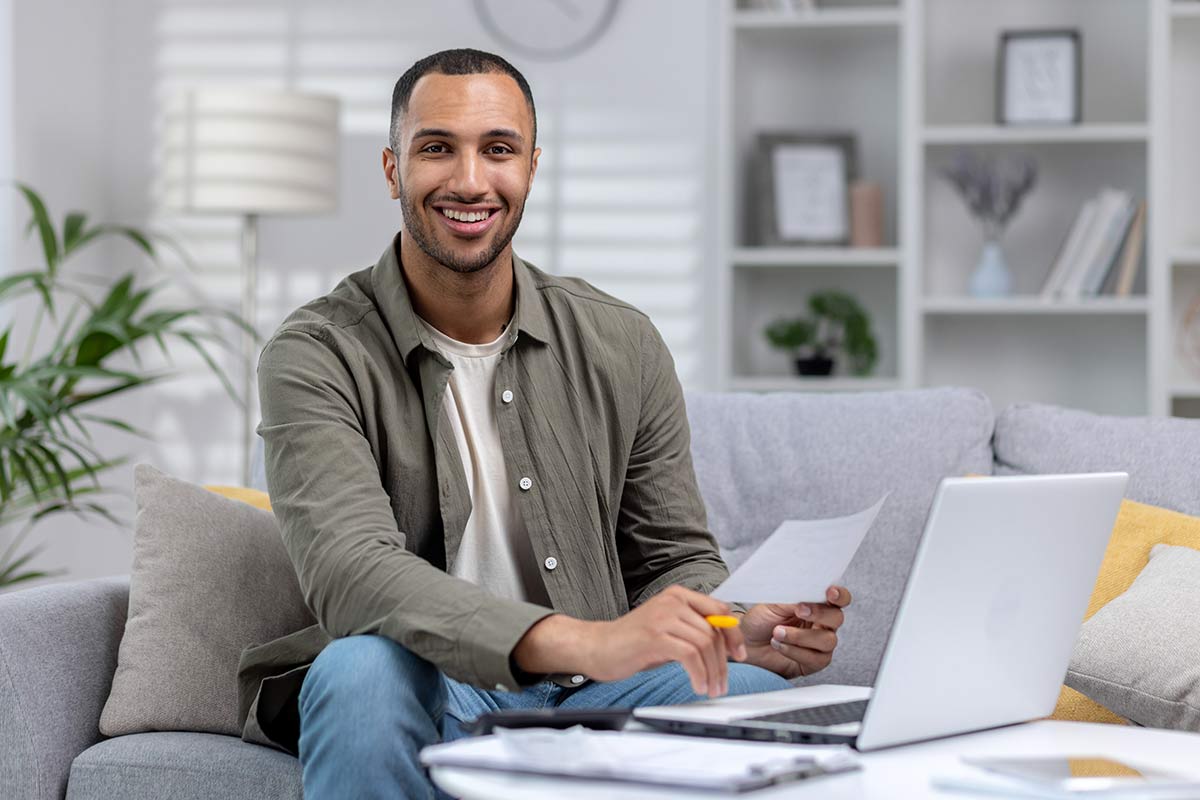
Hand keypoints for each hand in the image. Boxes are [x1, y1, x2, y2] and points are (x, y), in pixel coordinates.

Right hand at [588, 585, 746, 697]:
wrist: (597, 647)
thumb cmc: (631, 642)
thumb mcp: (667, 630)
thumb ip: (692, 631)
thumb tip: (723, 647)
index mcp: (678, 595)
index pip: (719, 611)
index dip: (733, 635)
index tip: (739, 656)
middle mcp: (673, 601)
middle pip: (714, 631)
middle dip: (723, 662)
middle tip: (722, 683)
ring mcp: (663, 616)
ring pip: (705, 644)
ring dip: (713, 671)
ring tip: (710, 688)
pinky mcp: (655, 635)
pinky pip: (690, 655)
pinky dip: (699, 674)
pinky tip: (698, 685)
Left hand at [739, 586, 850, 679]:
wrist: (746, 643)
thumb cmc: (761, 620)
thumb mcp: (774, 603)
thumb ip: (794, 598)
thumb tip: (808, 594)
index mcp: (817, 604)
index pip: (838, 598)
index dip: (839, 595)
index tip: (829, 593)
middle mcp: (823, 624)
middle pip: (837, 618)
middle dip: (819, 613)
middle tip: (798, 610)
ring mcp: (820, 644)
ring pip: (827, 640)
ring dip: (800, 636)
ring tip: (777, 632)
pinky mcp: (813, 663)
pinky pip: (815, 658)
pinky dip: (795, 651)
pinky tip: (779, 645)